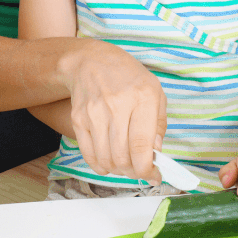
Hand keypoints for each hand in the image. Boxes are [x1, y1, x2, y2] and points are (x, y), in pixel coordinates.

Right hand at [64, 39, 165, 182]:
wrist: (91, 61)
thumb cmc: (129, 78)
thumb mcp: (155, 92)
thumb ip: (159, 125)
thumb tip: (156, 154)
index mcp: (142, 97)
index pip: (142, 145)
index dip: (148, 169)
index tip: (153, 176)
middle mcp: (117, 105)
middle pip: (123, 157)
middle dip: (134, 172)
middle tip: (139, 170)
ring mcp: (94, 113)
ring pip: (106, 159)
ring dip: (118, 171)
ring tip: (125, 165)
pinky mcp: (79, 120)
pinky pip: (89, 155)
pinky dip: (101, 166)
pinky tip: (109, 161)